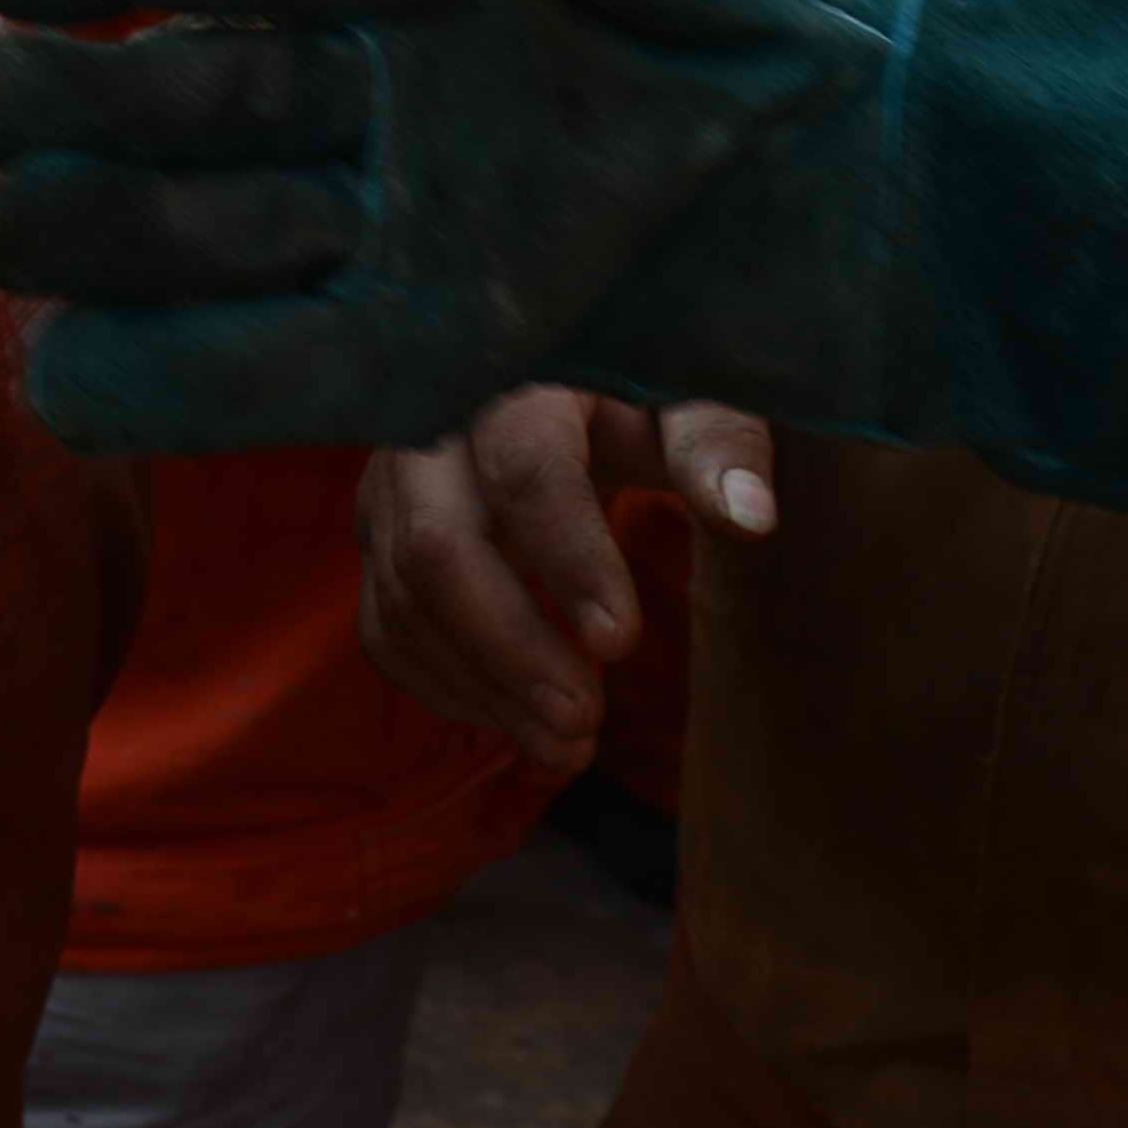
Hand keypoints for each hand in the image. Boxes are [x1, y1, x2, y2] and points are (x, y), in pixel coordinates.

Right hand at [0, 0, 918, 462]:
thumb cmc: (781, 20)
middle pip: (67, 98)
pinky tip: (143, 362)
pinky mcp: (384, 362)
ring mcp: (330, 230)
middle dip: (74, 108)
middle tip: (198, 118)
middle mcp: (314, 86)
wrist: (879, 185)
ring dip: (133, 238)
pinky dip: (129, 380)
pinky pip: (173, 385)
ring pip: (83, 238)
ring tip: (310, 225)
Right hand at [358, 386, 774, 769]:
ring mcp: (389, 488)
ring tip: (567, 745)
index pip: (525, 471)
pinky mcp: (377, 538)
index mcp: (516, 383)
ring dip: (483, 686)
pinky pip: (384, 628)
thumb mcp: (688, 401)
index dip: (568, 560)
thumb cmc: (636, 395)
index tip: (622, 642)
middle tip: (584, 722)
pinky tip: (517, 723)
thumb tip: (749, 515)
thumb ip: (718, 447)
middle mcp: (429, 432)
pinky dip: (445, 687)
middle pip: (436, 548)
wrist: (556, 382)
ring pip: (403, 600)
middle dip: (509, 648)